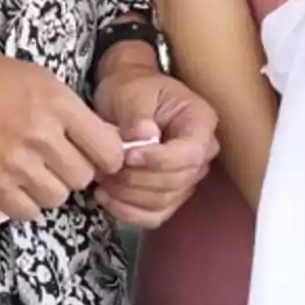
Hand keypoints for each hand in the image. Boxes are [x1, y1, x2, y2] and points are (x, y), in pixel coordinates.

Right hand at [0, 19, 125, 220]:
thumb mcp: (36, 78)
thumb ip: (69, 109)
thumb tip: (103, 138)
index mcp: (57, 103)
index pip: (109, 149)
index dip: (108, 157)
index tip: (98, 156)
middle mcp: (41, 135)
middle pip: (84, 177)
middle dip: (76, 171)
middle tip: (58, 160)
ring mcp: (15, 163)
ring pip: (57, 198)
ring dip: (50, 188)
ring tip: (33, 170)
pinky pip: (27, 212)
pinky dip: (25, 202)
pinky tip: (15, 183)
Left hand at [91, 62, 218, 229]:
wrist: (128, 98)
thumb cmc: (133, 88)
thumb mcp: (132, 92)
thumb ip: (137, 114)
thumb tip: (144, 138)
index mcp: (200, 122)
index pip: (189, 154)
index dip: (159, 161)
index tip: (128, 155)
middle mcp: (202, 153)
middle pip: (177, 182)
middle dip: (137, 179)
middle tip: (107, 167)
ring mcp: (188, 177)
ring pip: (163, 202)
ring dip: (128, 196)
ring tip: (102, 178)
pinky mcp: (170, 194)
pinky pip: (154, 216)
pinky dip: (128, 212)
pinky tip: (105, 196)